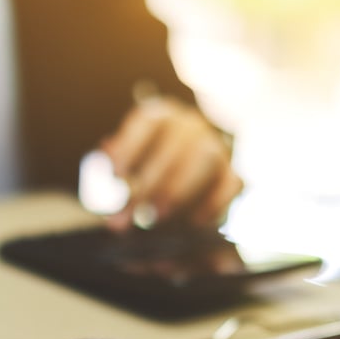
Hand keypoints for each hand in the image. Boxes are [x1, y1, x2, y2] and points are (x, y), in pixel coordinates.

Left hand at [98, 97, 242, 229]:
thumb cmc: (149, 166)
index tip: (115, 174)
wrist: (187, 173)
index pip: (148, 121)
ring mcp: (216, 146)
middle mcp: (191, 126)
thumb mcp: (128, 162)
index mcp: (162, 117)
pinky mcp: (232, 173)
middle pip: (174, 146)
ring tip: (156, 216)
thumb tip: (107, 160)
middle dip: (148, 182)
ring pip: (204, 158)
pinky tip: (195, 221)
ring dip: (178, 188)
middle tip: (129, 212)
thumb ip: (117, 166)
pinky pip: (231, 182)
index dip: (130, 145)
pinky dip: (215, 202)